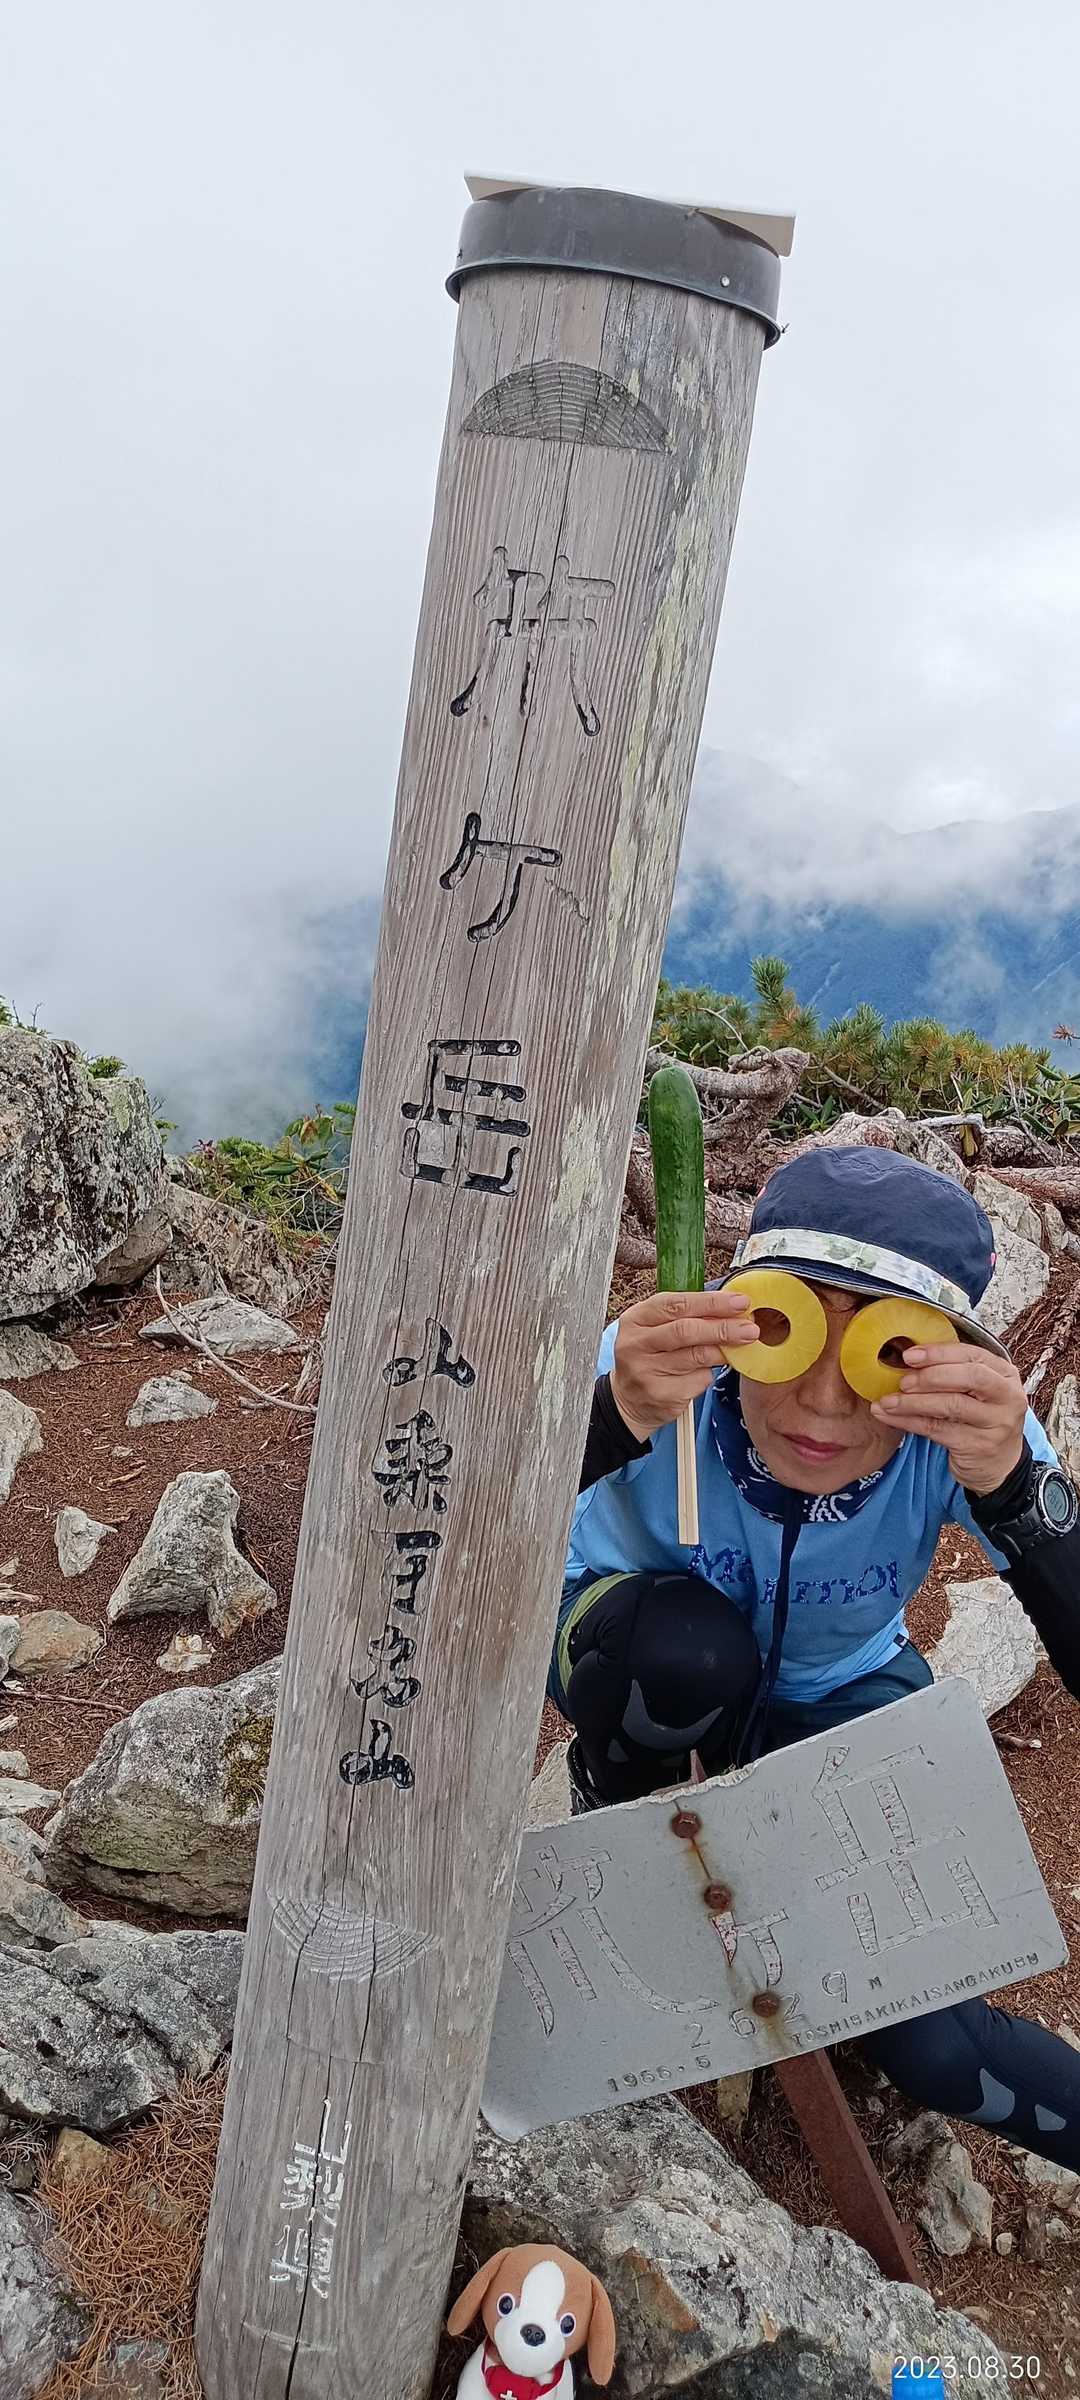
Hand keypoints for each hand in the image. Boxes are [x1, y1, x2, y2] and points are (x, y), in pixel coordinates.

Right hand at [610, 1289, 757, 1440]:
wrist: (629, 1399)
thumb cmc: (650, 1356)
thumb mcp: (657, 1329)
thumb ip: (686, 1317)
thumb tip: (730, 1310)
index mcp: (636, 1319)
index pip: (677, 1304)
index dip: (711, 1302)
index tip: (740, 1302)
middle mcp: (636, 1344)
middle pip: (686, 1330)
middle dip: (723, 1327)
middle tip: (749, 1328)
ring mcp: (646, 1371)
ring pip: (696, 1356)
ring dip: (723, 1350)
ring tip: (740, 1346)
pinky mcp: (661, 1394)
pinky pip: (697, 1380)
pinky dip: (708, 1374)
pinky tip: (706, 1371)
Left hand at [870, 1343, 1026, 1493]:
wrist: (998, 1465)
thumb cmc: (981, 1419)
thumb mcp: (977, 1392)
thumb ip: (953, 1372)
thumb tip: (909, 1359)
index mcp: (1005, 1375)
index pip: (973, 1355)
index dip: (939, 1353)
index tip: (910, 1355)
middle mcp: (1008, 1397)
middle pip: (970, 1377)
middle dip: (931, 1376)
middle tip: (903, 1381)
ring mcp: (997, 1423)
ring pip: (951, 1405)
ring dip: (913, 1402)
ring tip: (888, 1401)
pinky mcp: (979, 1446)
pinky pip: (937, 1429)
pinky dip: (908, 1421)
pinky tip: (890, 1416)